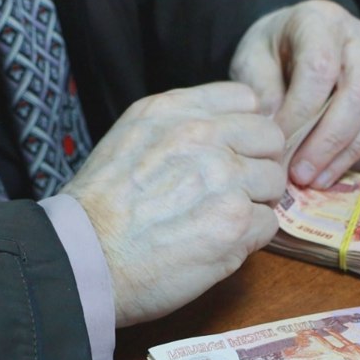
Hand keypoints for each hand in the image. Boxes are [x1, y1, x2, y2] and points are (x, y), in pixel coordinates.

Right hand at [61, 82, 285, 326]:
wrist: (84, 259)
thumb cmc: (101, 208)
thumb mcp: (131, 138)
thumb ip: (179, 125)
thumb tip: (227, 132)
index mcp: (175, 111)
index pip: (247, 99)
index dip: (246, 130)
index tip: (234, 152)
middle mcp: (203, 136)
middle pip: (270, 139)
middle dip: (258, 165)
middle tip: (232, 190)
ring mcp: (223, 178)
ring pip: (275, 181)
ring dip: (255, 202)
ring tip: (220, 220)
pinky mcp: (234, 222)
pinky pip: (269, 222)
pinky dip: (250, 237)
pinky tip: (218, 243)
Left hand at [230, 0, 359, 188]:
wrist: (295, 42)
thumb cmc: (271, 55)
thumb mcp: (251, 62)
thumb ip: (261, 91)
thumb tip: (276, 131)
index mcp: (320, 22)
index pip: (320, 69)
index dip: (300, 114)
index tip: (278, 147)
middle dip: (329, 142)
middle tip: (301, 175)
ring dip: (349, 155)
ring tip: (316, 180)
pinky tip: (338, 170)